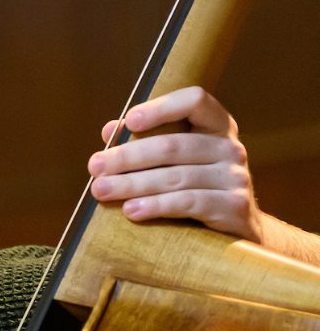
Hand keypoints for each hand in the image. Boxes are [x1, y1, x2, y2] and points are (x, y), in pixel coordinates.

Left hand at [88, 85, 262, 240]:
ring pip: (175, 177)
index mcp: (217, 126)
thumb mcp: (176, 163)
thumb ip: (146, 143)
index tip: (129, 121)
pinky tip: (130, 210)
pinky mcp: (233, 205)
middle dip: (128, 156)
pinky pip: (188, 202)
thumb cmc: (197, 189)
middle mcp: (230, 147)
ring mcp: (235, 176)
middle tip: (94, 167)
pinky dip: (156, 205)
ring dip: (132, 184)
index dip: (161, 107)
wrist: (237, 229)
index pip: (195, 101)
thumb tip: (108, 130)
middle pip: (173, 145)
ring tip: (101, 191)